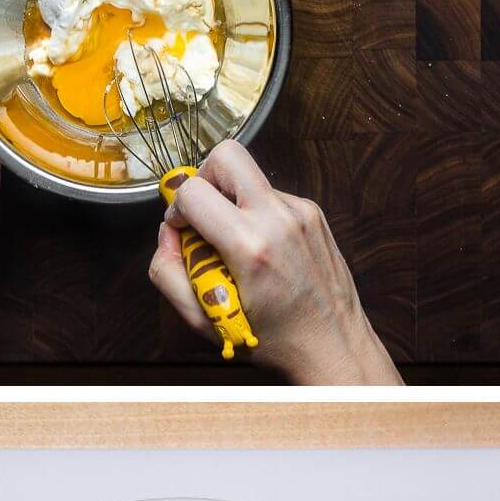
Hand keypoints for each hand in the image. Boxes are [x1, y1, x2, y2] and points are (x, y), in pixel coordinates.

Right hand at [147, 140, 401, 384]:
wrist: (334, 345)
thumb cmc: (274, 339)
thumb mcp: (204, 321)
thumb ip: (168, 274)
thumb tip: (166, 234)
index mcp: (250, 246)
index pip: (193, 191)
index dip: (175, 209)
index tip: (180, 230)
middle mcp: (279, 218)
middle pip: (227, 154)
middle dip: (203, 177)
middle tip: (202, 213)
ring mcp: (301, 211)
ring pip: (249, 176)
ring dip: (230, 200)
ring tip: (234, 242)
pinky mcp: (313, 213)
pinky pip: (270, 195)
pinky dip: (255, 214)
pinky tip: (260, 249)